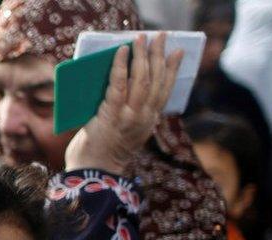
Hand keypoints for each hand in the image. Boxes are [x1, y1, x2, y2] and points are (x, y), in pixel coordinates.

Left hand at [65, 32, 183, 173]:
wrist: (93, 171)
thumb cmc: (103, 150)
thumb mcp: (126, 131)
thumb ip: (131, 111)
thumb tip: (125, 81)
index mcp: (149, 122)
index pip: (165, 91)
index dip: (173, 70)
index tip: (178, 52)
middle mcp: (144, 118)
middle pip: (156, 81)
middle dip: (159, 55)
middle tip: (160, 36)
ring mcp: (129, 116)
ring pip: (141, 79)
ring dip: (142, 56)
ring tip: (142, 38)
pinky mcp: (111, 114)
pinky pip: (118, 84)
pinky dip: (120, 65)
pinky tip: (121, 51)